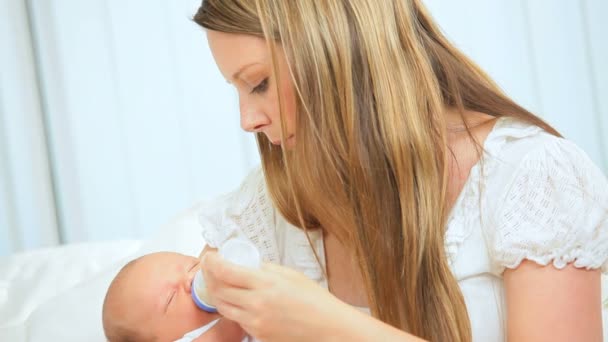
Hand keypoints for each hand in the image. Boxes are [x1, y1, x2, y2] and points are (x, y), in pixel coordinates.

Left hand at [201, 251, 358, 341]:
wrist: (327, 326)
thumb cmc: (314, 299)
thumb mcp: (289, 274)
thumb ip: (265, 269)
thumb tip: (246, 264)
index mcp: (266, 284)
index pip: (226, 271)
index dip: (212, 262)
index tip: (210, 256)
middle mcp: (257, 304)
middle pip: (218, 290)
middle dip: (209, 276)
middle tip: (210, 267)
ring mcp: (255, 322)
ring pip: (222, 307)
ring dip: (217, 293)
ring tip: (220, 283)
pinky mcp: (257, 334)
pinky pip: (236, 319)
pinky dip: (231, 308)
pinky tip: (236, 300)